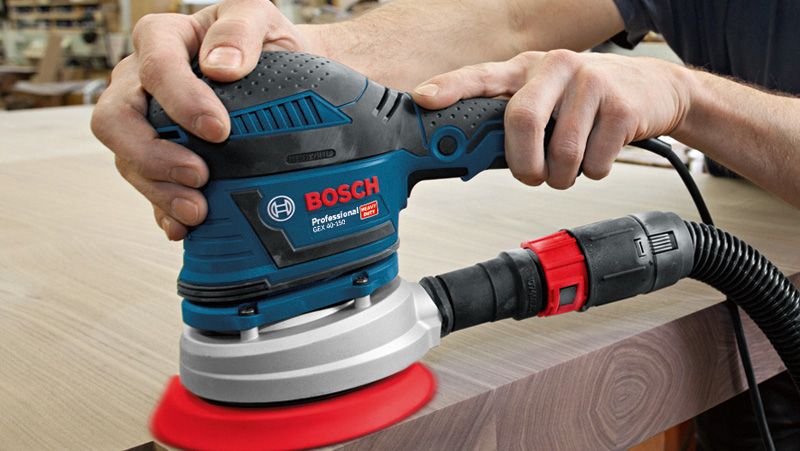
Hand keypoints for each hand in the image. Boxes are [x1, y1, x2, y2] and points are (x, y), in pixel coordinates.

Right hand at [92, 0, 311, 239]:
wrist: (284, 74)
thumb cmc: (263, 41)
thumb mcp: (258, 17)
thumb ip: (239, 30)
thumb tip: (223, 66)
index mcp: (161, 41)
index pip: (155, 70)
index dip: (181, 102)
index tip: (219, 129)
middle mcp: (140, 83)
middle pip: (117, 121)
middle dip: (152, 155)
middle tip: (198, 174)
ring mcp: (144, 123)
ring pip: (127, 160)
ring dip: (158, 190)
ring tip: (197, 209)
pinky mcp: (158, 157)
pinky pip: (147, 187)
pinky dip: (162, 210)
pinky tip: (182, 226)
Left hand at [411, 50, 692, 188]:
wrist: (657, 89)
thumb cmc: (589, 98)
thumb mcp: (546, 98)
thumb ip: (510, 121)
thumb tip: (473, 159)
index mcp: (527, 68)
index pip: (481, 76)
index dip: (449, 88)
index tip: (424, 99)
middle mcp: (555, 67)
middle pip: (520, 120)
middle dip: (523, 164)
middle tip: (531, 175)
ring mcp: (590, 83)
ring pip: (561, 153)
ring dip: (562, 176)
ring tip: (570, 165)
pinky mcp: (621, 105)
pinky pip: (594, 162)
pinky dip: (593, 172)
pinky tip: (599, 153)